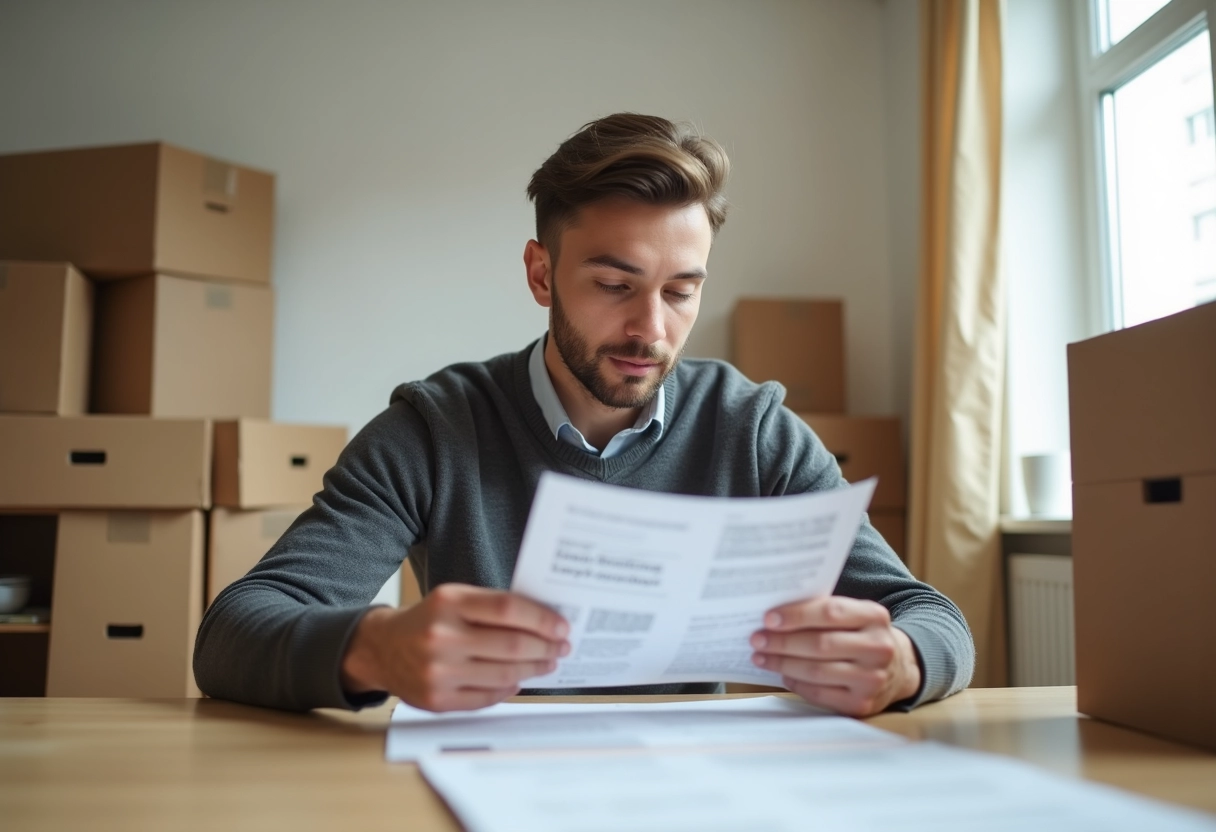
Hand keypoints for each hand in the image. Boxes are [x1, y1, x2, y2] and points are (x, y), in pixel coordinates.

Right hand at [340, 584, 569, 711]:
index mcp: (448, 603)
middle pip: (512, 645)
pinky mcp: (437, 700)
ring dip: (533, 669)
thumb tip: (544, 623)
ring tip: (547, 662)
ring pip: (504, 674)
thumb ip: (492, 607)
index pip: (508, 609)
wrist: (380, 649)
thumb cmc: (428, 620)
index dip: (542, 619)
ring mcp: (438, 672)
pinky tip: (519, 680)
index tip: (562, 626)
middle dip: (546, 647)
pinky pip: (487, 697)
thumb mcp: (453, 598)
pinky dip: (509, 689)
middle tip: (562, 646)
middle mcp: (442, 637)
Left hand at [750, 596, 921, 716]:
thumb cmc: (861, 636)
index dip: (797, 615)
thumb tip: (775, 616)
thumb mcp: (855, 616)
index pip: (830, 612)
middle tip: (756, 639)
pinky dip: (796, 683)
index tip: (769, 618)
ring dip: (782, 663)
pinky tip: (782, 674)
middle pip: (820, 644)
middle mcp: (878, 648)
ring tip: (761, 656)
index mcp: (874, 617)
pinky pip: (819, 694)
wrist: (898, 669)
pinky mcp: (862, 704)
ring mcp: (872, 679)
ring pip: (816, 671)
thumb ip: (824, 611)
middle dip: (782, 642)